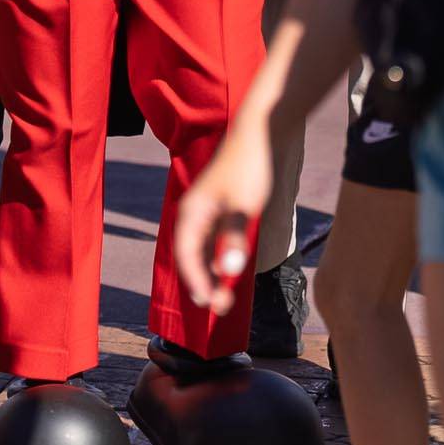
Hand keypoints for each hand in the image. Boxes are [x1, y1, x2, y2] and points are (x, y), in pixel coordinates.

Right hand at [172, 121, 274, 314]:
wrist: (257, 137)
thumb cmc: (248, 169)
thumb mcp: (243, 207)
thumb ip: (234, 239)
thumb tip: (226, 271)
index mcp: (191, 213)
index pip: (186, 255)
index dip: (195, 280)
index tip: (209, 303)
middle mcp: (192, 214)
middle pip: (190, 256)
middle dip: (202, 283)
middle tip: (219, 307)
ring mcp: (204, 212)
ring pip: (201, 251)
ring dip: (210, 274)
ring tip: (223, 297)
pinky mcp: (218, 210)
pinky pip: (212, 241)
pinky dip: (218, 258)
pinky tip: (227, 272)